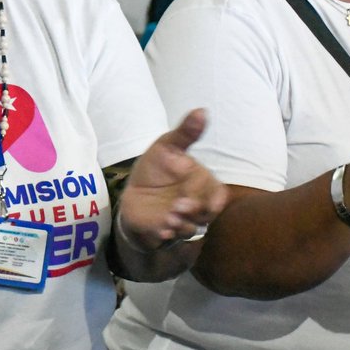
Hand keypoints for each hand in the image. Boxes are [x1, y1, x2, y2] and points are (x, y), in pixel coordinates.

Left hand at [118, 109, 228, 250]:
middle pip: (205, 214)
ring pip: (190, 229)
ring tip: (168, 220)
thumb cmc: (156, 168)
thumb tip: (201, 110)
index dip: (208, 197)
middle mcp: (197, 206)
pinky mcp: (165, 232)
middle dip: (193, 211)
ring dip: (181, 225)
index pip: (216, 194)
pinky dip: (165, 235)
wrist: (134, 192)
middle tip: (177, 207)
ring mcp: (182, 221)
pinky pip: (170, 238)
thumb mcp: (167, 146)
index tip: (195, 194)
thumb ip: (185, 133)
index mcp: (203, 185)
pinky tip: (160, 230)